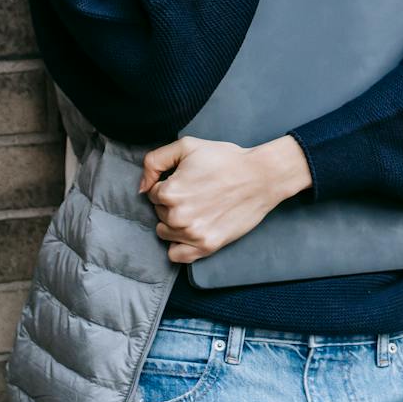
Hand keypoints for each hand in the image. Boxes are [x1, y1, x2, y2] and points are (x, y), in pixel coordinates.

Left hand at [139, 135, 311, 264]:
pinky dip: (180, 246)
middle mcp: (177, 216)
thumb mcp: (187, 146)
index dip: (169, 185)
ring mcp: (192, 234)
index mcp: (169, 192)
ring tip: (198, 209)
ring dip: (175, 223)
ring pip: (165, 232)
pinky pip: (177, 255)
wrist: (261, 176)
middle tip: (197, 193)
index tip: (188, 181)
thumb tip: (142, 188)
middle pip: (159, 213)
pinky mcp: (207, 246)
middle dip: (172, 203)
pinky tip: (192, 232)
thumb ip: (154, 161)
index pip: (153, 193)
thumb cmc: (225, 159)